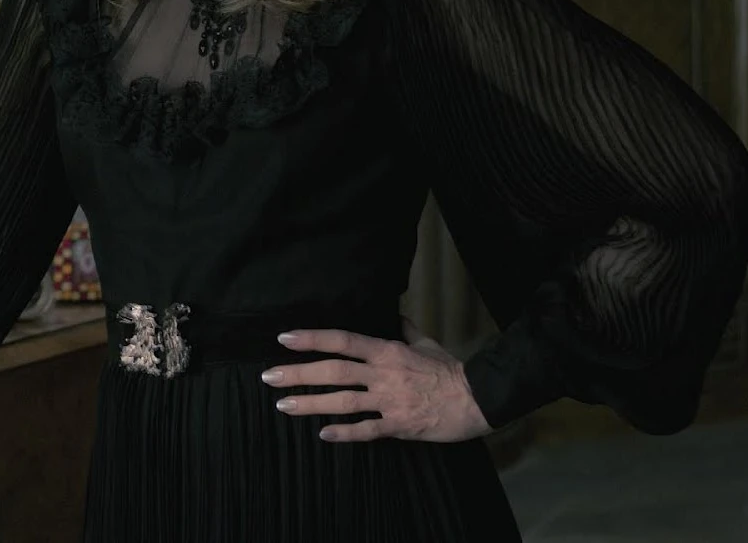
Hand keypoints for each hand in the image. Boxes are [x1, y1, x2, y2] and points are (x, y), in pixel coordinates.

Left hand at [260, 315, 491, 443]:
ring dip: (310, 404)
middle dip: (299, 373)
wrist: (478, 398)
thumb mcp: (424, 342)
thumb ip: (403, 328)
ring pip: (342, 401)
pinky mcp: (398, 426)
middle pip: (334, 371)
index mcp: (386, 350)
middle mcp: (382, 374)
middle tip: (269, 377)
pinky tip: (322, 435)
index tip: (285, 338)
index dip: (312, 339)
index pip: (343, 340)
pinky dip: (344, 433)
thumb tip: (393, 312)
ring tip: (283, 405)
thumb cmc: (449, 369)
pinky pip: (366, 430)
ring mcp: (388, 401)